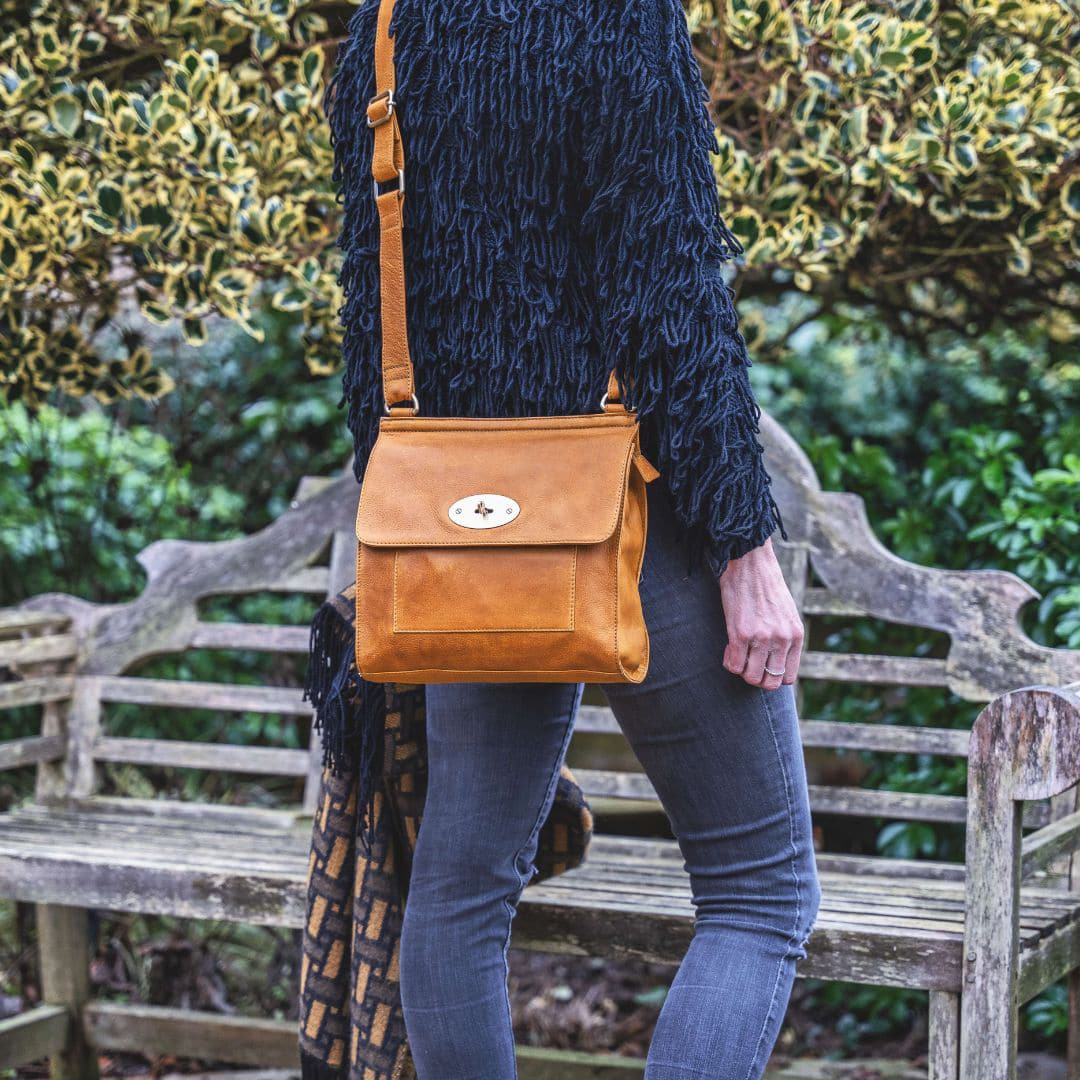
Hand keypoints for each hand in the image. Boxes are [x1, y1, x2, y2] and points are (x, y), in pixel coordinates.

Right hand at [718, 537, 803, 690]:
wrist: (750, 561)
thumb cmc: (765, 584)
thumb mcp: (786, 612)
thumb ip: (785, 636)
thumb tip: (775, 658)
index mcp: (796, 635)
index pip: (788, 677)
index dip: (772, 676)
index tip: (762, 664)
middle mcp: (782, 639)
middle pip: (770, 682)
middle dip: (756, 678)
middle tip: (747, 662)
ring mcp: (762, 638)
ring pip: (751, 677)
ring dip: (741, 671)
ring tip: (737, 654)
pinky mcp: (741, 633)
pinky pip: (733, 665)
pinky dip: (729, 661)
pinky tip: (728, 648)